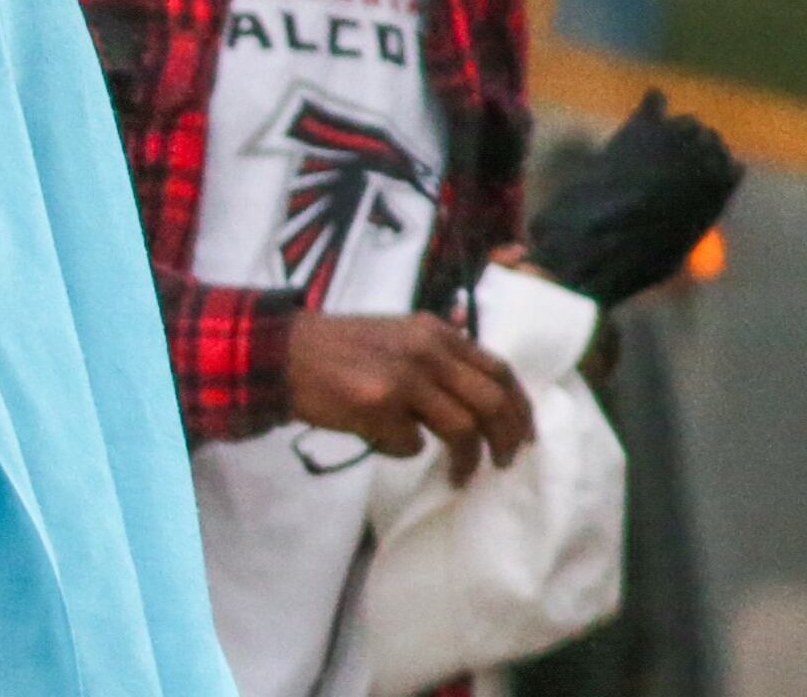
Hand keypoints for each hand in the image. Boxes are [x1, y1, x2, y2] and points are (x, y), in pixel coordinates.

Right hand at [284, 310, 534, 484]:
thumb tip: (481, 392)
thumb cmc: (336, 348)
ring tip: (460, 476)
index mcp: (434, 331)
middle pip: (491, 402)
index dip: (520, 407)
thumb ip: (436, 354)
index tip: (526, 435)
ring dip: (467, 460)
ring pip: (463, 430)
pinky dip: (403, 450)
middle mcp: (426, 350)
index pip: (498, 370)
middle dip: (506, 440)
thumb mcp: (396, 336)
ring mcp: (404, 377)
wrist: (279, 353)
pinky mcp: (378, 405)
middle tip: (505, 462)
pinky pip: (411, 444)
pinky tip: (383, 442)